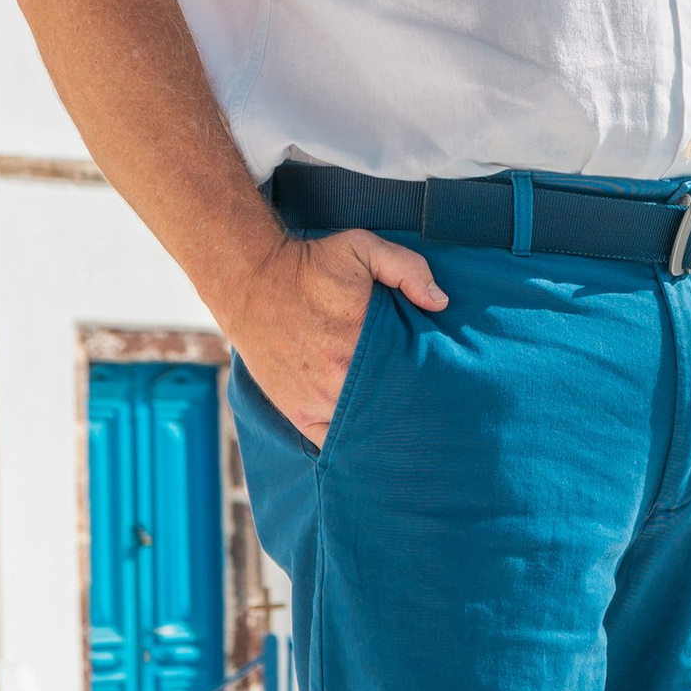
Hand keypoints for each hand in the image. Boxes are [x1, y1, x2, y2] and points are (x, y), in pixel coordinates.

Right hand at [223, 229, 444, 443]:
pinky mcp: (297, 412)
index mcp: (361, 345)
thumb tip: (439, 301)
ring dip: (381, 428)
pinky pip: (332, 442)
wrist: (250, 280)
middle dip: (409, 409)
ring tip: (402, 424)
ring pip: (362, 431)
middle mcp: (339, 380)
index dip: (427, 384)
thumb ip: (406, 268)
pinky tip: (367, 437)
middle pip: (389, 409)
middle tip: (428, 407)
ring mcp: (316, 401)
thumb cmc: (310, 265)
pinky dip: (350, 443)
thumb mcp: (361, 248)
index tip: (439, 382)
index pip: (409, 379)